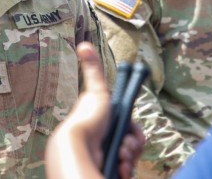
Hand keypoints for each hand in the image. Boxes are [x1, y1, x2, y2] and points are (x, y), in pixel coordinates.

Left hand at [46, 42, 144, 178]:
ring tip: (119, 160)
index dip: (134, 133)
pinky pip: (124, 171)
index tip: (130, 136)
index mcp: (104, 123)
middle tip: (124, 149)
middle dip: (132, 147)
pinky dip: (124, 171)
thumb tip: (83, 44)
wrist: (77, 152)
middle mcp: (104, 140)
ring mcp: (104, 156)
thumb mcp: (96, 91)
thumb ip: (93, 69)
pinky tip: (118, 170)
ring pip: (130, 159)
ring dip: (130, 159)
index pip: (130, 130)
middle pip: (132, 145)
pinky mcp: (104, 169)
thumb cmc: (87, 120)